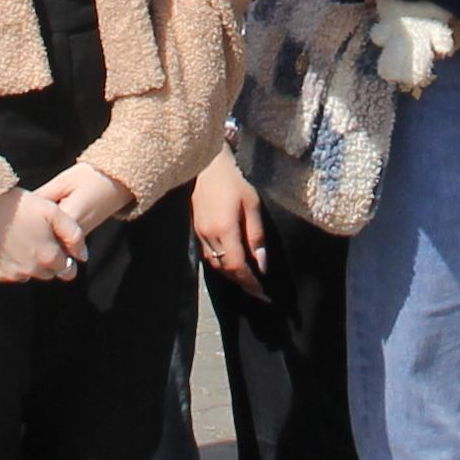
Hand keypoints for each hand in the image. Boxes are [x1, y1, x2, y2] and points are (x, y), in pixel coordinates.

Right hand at [0, 186, 86, 284]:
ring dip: (28, 263)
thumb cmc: (21, 205)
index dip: (65, 258)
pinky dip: (9, 264)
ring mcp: (11, 274)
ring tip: (21, 239)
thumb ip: (74, 236)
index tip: (58, 246)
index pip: (67, 270)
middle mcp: (31, 271)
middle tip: (37, 238)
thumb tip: (83, 257)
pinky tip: (6, 245)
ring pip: (28, 274)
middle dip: (47, 261)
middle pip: (47, 273)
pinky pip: (8, 274)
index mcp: (48, 257)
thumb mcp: (54, 212)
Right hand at [190, 152, 267, 288]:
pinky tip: (231, 264)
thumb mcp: (252, 205)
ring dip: (231, 276)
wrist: (207, 165)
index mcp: (224, 230)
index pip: (238, 266)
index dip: (250, 283)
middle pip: (225, 270)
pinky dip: (221, 265)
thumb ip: (256, 235)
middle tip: (258, 293)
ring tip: (247, 281)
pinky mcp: (195, 230)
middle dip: (242, 283)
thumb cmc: (234, 181)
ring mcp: (199, 234)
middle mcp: (208, 236)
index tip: (264, 294)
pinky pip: (208, 256)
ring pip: (215, 265)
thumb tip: (261, 264)